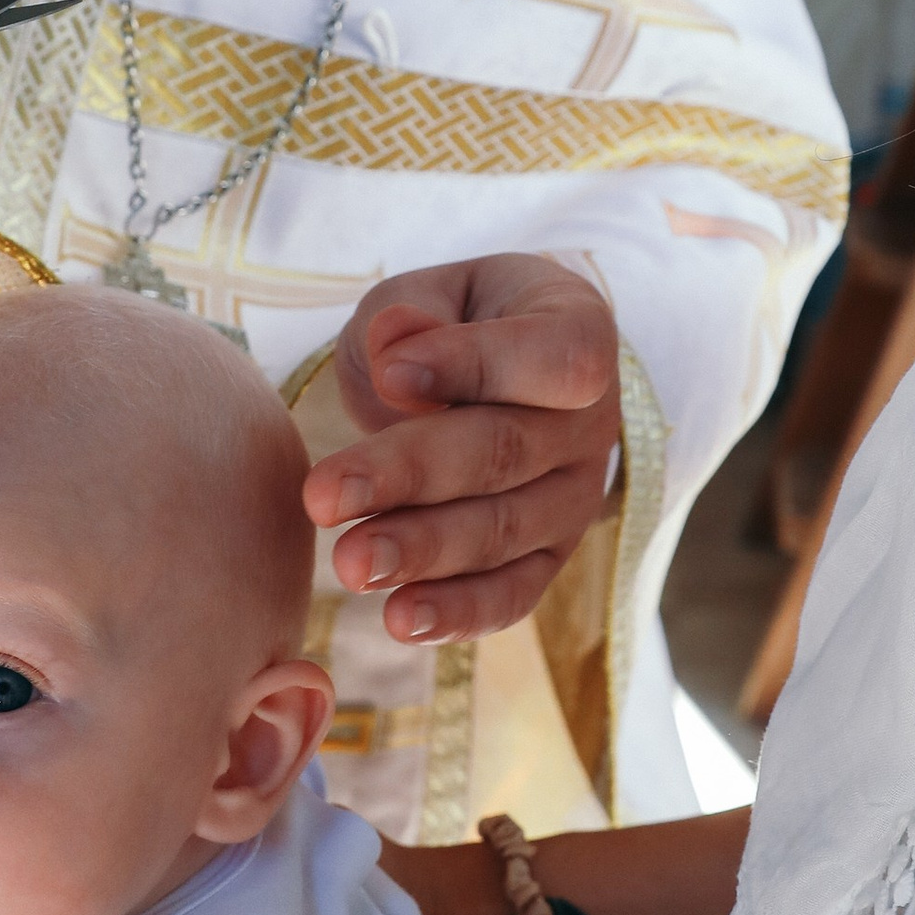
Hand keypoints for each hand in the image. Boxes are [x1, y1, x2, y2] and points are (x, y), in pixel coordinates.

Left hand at [306, 255, 619, 642]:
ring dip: (422, 553)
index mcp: (580, 333)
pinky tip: (399, 620)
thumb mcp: (431, 294)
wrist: (487, 369)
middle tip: (323, 496)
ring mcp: (575, 497)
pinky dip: (458, 612)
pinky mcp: (547, 557)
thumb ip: (413, 315)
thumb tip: (394, 352)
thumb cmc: (451, 322)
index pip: (555, 358)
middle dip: (410, 477)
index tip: (389, 374)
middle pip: (506, 453)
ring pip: (503, 531)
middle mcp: (591, 423)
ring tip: (347, 565)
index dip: (475, 365)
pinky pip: (512, 593)